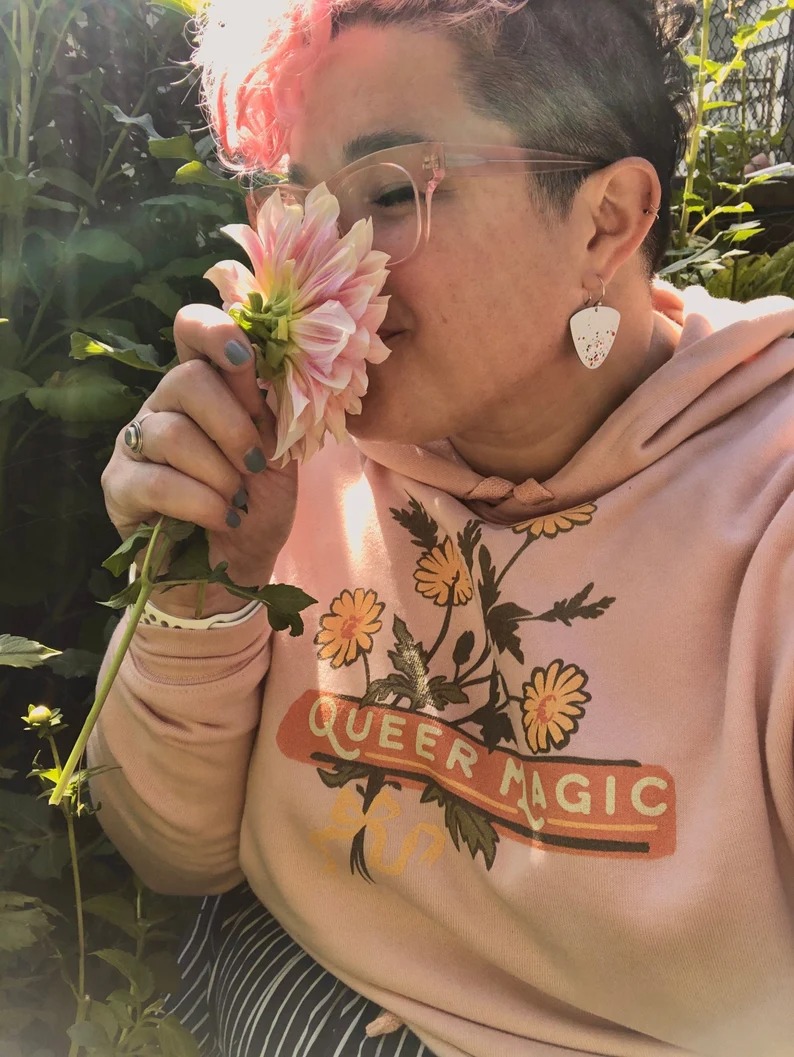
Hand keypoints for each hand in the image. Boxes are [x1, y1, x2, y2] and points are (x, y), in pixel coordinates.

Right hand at [101, 304, 297, 615]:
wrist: (235, 569)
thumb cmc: (257, 507)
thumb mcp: (279, 456)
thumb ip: (269, 411)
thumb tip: (257, 368)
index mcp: (207, 387)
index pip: (192, 330)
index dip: (214, 330)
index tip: (243, 358)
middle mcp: (164, 405)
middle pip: (186, 379)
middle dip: (233, 426)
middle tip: (255, 464)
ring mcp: (135, 442)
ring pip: (172, 432)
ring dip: (219, 471)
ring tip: (238, 500)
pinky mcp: (118, 486)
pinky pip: (155, 480)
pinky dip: (200, 502)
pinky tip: (221, 517)